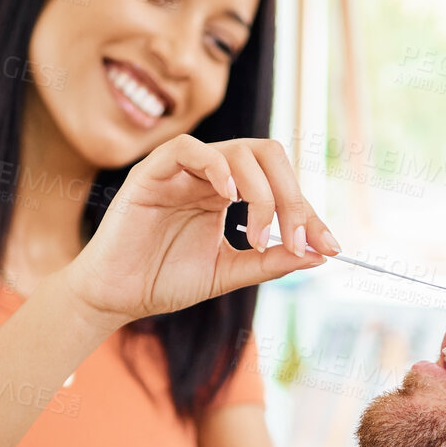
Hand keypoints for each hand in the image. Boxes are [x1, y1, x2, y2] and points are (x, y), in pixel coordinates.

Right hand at [63, 135, 339, 326]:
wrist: (116, 297)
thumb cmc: (165, 281)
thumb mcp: (228, 273)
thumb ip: (270, 261)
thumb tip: (320, 254)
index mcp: (228, 194)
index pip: (280, 184)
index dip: (308, 213)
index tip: (329, 246)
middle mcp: (210, 176)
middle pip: (268, 156)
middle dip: (292, 198)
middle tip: (297, 238)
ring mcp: (181, 170)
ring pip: (238, 151)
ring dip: (262, 193)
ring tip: (259, 237)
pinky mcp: (151, 172)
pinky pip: (188, 149)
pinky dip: (216, 167)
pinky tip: (230, 199)